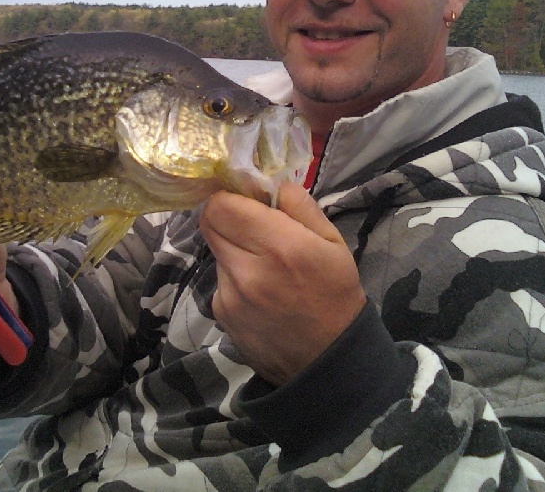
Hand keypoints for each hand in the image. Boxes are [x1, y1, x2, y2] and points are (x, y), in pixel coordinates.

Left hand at [200, 182, 366, 385]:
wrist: (327, 362)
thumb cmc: (335, 295)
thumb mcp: (333, 243)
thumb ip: (299, 206)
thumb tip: (270, 183)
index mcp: (281, 247)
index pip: (222, 205)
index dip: (231, 196)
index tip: (247, 201)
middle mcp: (249, 270)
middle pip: (210, 223)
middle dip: (227, 218)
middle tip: (252, 227)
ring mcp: (230, 295)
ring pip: (216, 251)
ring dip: (233, 250)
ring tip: (264, 267)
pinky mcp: (221, 313)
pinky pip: (219, 280)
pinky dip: (234, 278)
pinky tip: (259, 294)